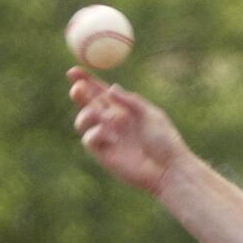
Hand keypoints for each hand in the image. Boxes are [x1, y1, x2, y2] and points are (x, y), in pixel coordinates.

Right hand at [68, 67, 187, 194]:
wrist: (169, 169)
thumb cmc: (166, 142)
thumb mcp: (151, 115)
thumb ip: (131, 102)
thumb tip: (111, 88)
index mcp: (125, 109)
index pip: (101, 91)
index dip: (86, 81)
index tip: (74, 72)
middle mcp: (113, 121)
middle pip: (88, 103)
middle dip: (79, 93)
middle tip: (78, 88)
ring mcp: (107, 137)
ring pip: (83, 120)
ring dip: (85, 113)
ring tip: (98, 114)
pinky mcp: (104, 154)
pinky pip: (88, 140)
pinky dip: (94, 133)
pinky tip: (108, 135)